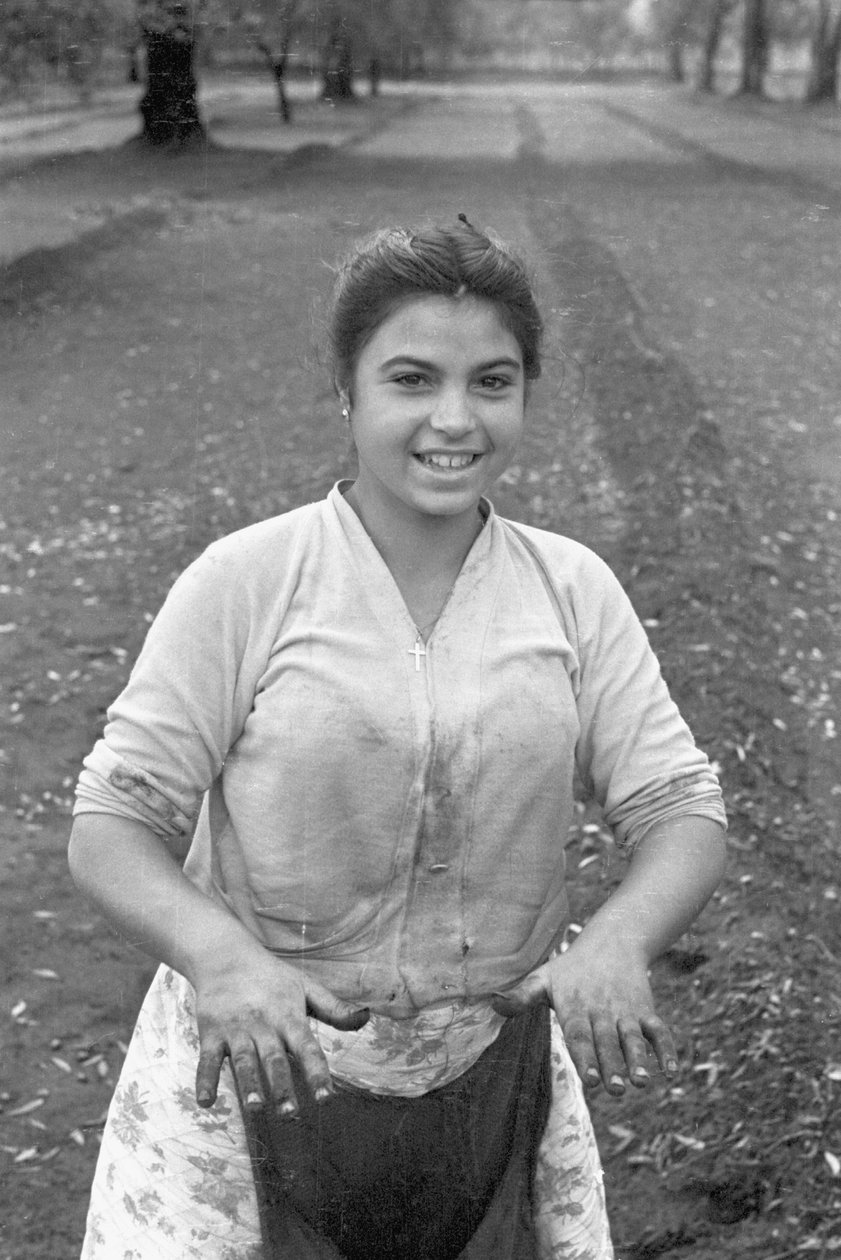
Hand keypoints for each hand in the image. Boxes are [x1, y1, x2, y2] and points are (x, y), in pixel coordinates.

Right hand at [192, 945, 368, 1115]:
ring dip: (249, 1085)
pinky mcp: (211, 1032)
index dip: (317, 1072)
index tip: (328, 1098)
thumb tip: (366, 1018)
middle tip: (291, 1116)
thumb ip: (334, 1008)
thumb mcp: (305, 986)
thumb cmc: (271, 977)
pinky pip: (208, 1059)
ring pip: (243, 1061)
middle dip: (282, 1088)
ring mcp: (236, 1030)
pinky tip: (205, 1101)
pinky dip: (204, 1079)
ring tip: (256, 1109)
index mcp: (289, 1017)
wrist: (225, 955)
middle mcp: (263, 1025)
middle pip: (274, 1059)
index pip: (307, 1047)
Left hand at [491, 940, 677, 1095]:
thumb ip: (521, 996)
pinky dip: (666, 1048)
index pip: (579, 1036)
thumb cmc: (570, 969)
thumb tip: (491, 1003)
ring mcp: (626, 1012)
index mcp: (575, 1009)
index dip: (585, 1057)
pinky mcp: (645, 1010)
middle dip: (612, 1066)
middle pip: (607, 1042)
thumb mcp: (543, 978)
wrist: (612, 942)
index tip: (589, 1078)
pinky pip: (659, 1030)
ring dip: (639, 1059)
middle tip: (616, 1088)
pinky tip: (670, 1070)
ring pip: (633, 1038)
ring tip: (642, 1081)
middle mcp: (602, 1013)